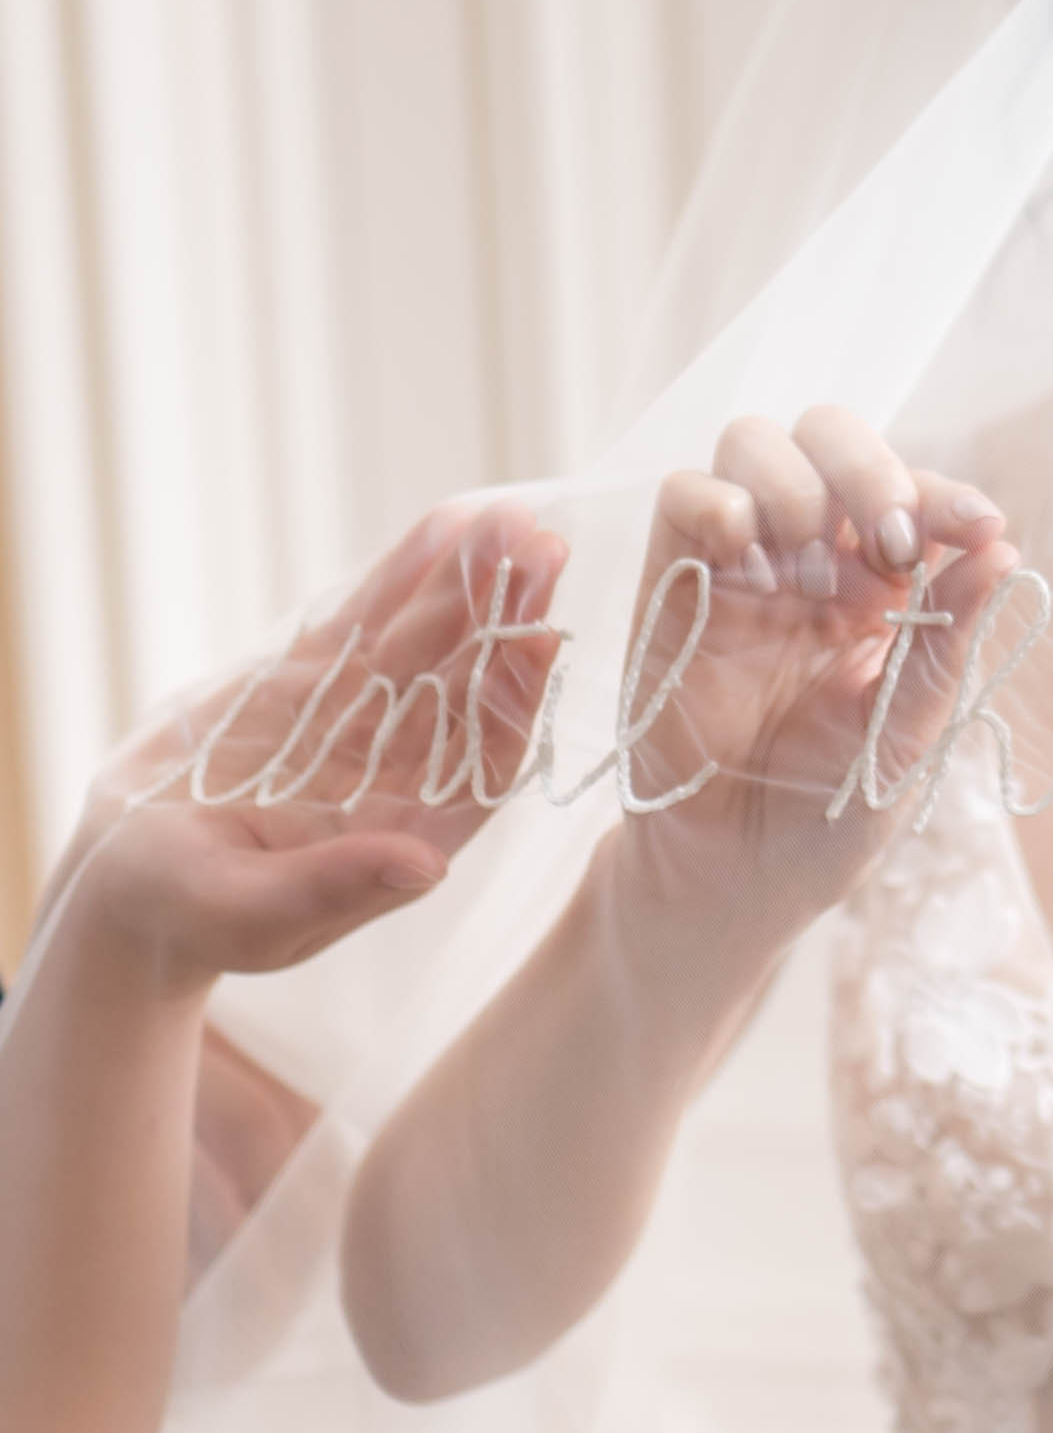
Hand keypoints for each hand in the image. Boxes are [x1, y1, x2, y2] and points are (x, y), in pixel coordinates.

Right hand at [55, 502, 568, 986]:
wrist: (127, 881)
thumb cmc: (189, 916)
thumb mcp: (253, 914)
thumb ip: (335, 887)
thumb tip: (428, 867)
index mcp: (409, 833)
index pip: (481, 759)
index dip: (511, 699)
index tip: (541, 639)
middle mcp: (401, 772)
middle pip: (465, 686)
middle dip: (504, 618)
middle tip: (543, 546)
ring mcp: (358, 721)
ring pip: (425, 643)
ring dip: (466, 582)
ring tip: (506, 517)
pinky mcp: (310, 683)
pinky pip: (366, 621)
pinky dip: (403, 574)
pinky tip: (443, 525)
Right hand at [608, 407, 1022, 940]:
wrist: (735, 876)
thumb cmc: (827, 812)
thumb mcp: (906, 734)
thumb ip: (947, 640)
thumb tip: (1004, 551)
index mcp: (883, 587)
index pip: (914, 495)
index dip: (947, 495)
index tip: (979, 527)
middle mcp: (812, 559)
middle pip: (829, 436)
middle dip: (869, 469)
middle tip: (891, 544)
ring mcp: (739, 566)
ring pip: (755, 446)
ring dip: (797, 488)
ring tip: (813, 574)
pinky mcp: (673, 585)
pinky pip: (684, 496)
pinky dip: (719, 504)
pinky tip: (751, 560)